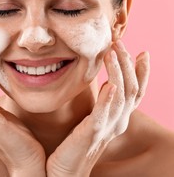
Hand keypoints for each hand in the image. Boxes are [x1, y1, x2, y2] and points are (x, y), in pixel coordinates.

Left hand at [46, 40, 149, 176]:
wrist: (63, 171)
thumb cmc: (73, 144)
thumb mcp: (91, 121)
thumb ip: (99, 105)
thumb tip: (102, 83)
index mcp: (117, 118)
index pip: (136, 92)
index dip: (142, 73)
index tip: (143, 52)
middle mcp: (117, 123)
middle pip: (132, 88)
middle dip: (127, 63)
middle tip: (120, 42)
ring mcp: (107, 128)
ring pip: (122, 95)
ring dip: (119, 71)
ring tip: (113, 52)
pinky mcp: (92, 133)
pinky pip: (105, 114)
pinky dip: (110, 98)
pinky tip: (110, 84)